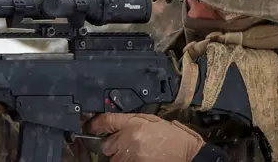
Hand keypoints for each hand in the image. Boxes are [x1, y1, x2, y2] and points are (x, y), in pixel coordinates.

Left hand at [87, 114, 205, 161]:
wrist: (186, 149)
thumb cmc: (169, 134)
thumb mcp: (148, 120)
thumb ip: (128, 121)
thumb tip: (109, 125)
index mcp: (133, 123)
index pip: (106, 121)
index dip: (95, 124)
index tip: (91, 127)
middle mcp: (129, 138)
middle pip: (106, 145)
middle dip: (112, 146)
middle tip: (124, 145)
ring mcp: (132, 155)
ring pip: (113, 158)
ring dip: (119, 157)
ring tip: (134, 153)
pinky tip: (137, 158)